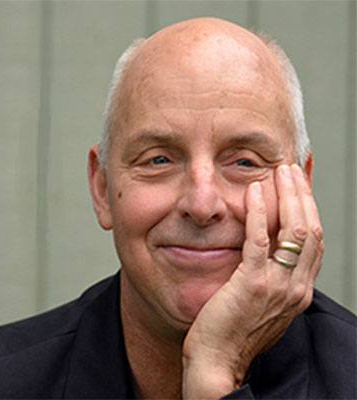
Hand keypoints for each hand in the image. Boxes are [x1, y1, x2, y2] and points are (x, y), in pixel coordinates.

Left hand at [182, 164, 323, 398]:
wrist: (218, 362)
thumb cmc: (235, 332)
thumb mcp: (264, 303)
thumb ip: (272, 277)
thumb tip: (269, 250)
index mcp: (299, 290)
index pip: (314, 241)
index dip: (309, 209)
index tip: (298, 186)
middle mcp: (296, 287)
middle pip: (310, 229)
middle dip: (302, 195)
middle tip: (290, 170)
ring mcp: (277, 286)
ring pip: (294, 230)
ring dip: (287, 196)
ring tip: (277, 172)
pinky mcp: (252, 284)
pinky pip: (259, 240)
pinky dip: (258, 213)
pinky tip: (253, 193)